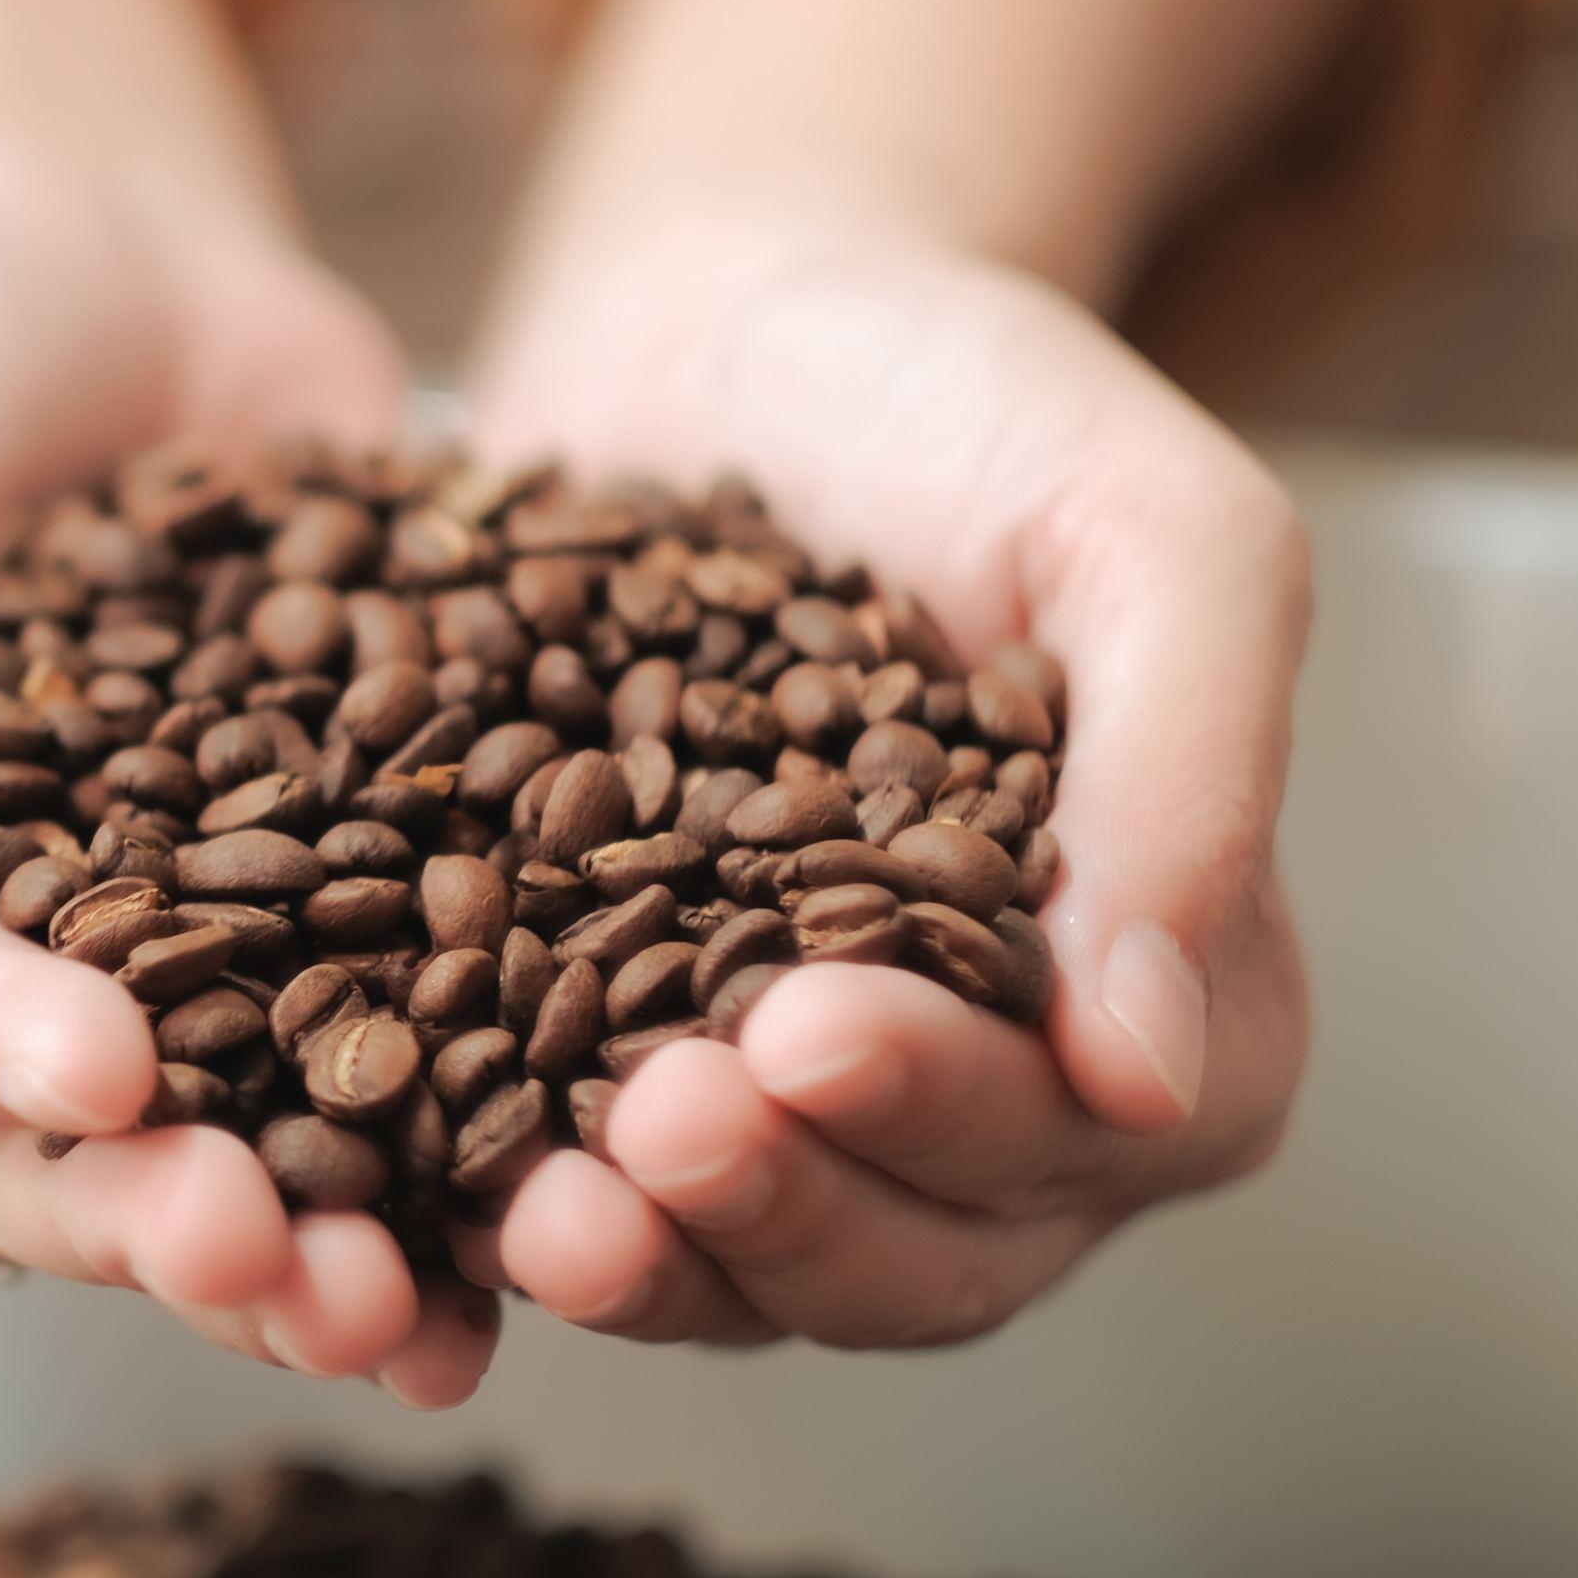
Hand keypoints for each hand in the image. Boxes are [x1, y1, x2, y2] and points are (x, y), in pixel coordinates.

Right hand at [0, 147, 506, 1403]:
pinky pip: (435, 1026)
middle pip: (94, 1155)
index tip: (111, 1086)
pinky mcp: (368, 889)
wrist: (73, 225)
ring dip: (348, 1238)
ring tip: (443, 1308)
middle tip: (309, 1276)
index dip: (9, 1081)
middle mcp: (17, 986)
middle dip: (191, 1222)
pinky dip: (499, 1125)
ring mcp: (202, 951)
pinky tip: (589, 1197)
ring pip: (265, 1136)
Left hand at [462, 220, 1312, 1347]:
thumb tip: (1151, 1076)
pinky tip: (387, 1166)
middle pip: (901, 1255)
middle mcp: (978, 1093)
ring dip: (632, 1253)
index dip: (944, 1109)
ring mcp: (772, 1094)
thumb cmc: (987, 409)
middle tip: (647, 1129)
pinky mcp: (588, 1053)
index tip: (809, 1035)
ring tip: (524, 1207)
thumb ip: (1189, 775)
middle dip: (774, 1212)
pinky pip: (543, 1174)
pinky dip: (473, 1199)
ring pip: (723, 1258)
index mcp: (1163, 1004)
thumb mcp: (1151, 533)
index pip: (1074, 1136)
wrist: (743, 320)